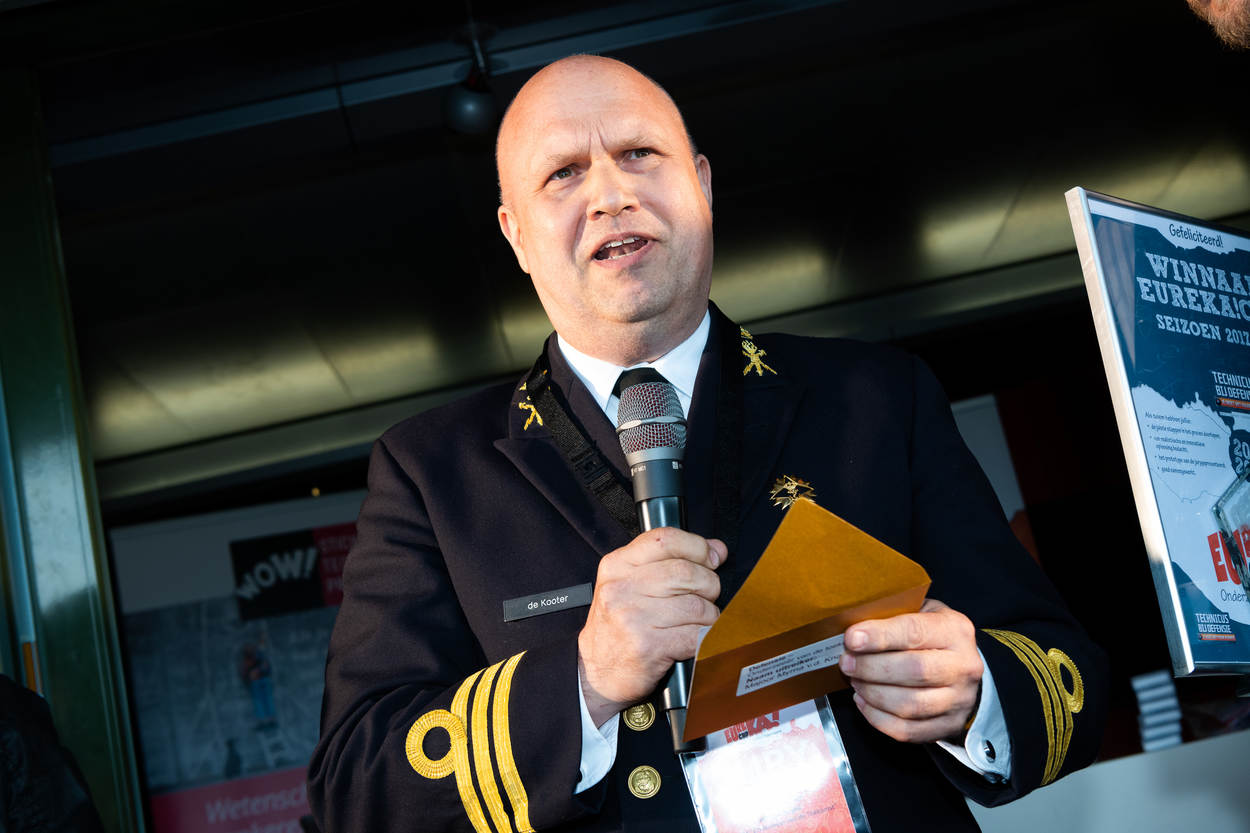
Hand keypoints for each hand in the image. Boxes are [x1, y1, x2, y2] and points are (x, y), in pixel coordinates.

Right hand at [578, 528, 726, 725]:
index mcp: (617, 565)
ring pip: (697, 605)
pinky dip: (704, 638)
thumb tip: (716, 549)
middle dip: (709, 585)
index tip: (710, 558)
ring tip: (697, 622)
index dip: (697, 546)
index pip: (666, 539)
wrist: (597, 671)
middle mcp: (622, 587)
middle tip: (706, 596)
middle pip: (687, 572)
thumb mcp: (632, 584)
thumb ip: (671, 561)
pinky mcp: (647, 646)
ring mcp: (633, 617)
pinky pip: (695, 635)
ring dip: (709, 616)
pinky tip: (693, 639)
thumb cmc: (620, 626)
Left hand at [838, 598, 981, 743]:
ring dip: (873, 693)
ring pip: (911, 704)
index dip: (880, 636)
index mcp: (954, 631)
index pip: (915, 632)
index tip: (852, 639)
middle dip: (871, 667)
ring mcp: (959, 700)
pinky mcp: (949, 726)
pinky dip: (878, 718)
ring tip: (855, 681)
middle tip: (847, 662)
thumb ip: (892, 616)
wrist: (963, 668)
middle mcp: (963, 666)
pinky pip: (907, 730)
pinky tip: (863, 701)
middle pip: (915, 671)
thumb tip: (853, 629)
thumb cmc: (932, 636)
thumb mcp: (920, 612)